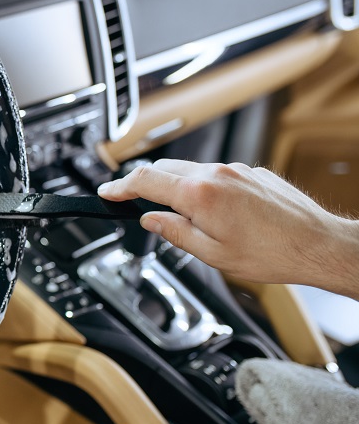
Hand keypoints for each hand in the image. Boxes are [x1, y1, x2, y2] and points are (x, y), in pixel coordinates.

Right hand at [97, 159, 358, 299]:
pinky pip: (215, 174)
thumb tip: (151, 220)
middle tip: (135, 204)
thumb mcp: (212, 254)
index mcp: (199, 194)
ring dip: (176, 186)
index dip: (119, 187)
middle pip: (164, 169)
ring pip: (190, 170)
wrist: (317, 244)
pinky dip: (203, 187)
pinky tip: (215, 211)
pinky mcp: (251, 172)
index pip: (145, 181)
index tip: (107, 193)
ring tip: (183, 216)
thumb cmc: (272, 253)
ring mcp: (235, 169)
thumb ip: (175, 232)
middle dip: (145, 184)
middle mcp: (216, 174)